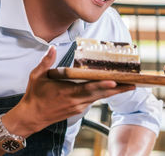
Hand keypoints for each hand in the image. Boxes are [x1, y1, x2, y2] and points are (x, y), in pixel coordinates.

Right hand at [6, 46, 134, 135]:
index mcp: (67, 92)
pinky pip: (93, 100)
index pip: (88, 88)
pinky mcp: (78, 110)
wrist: (31, 117)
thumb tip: (51, 48)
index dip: (102, 86)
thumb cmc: (34, 96)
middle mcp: (76, 101)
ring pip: (99, 98)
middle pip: (100, 94)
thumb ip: (46, 62)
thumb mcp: (36, 77)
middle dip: (117, 89)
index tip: (114, 82)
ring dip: (114, 92)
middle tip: (133, 84)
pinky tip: (113, 89)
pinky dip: (103, 95)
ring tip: (128, 85)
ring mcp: (78, 107)